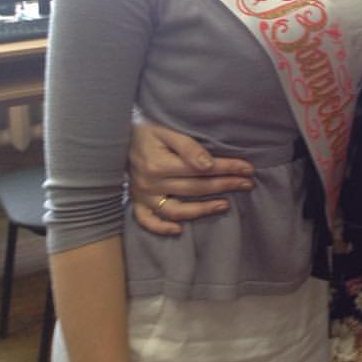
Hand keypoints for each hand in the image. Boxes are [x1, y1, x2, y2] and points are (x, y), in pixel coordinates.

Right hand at [128, 120, 254, 234]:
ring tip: (225, 205)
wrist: (113, 138)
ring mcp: (143, 196)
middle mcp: (151, 184)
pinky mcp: (137, 202)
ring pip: (176, 210)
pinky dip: (161, 228)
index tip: (248, 169)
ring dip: (202, 210)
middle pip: (195, 188)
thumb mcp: (166, 131)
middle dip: (225, 185)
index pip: (202, 169)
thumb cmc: (146, 132)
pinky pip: (147, 221)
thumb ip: (188, 147)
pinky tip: (180, 230)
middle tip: (247, 184)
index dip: (228, 168)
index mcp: (159, 165)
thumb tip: (208, 165)